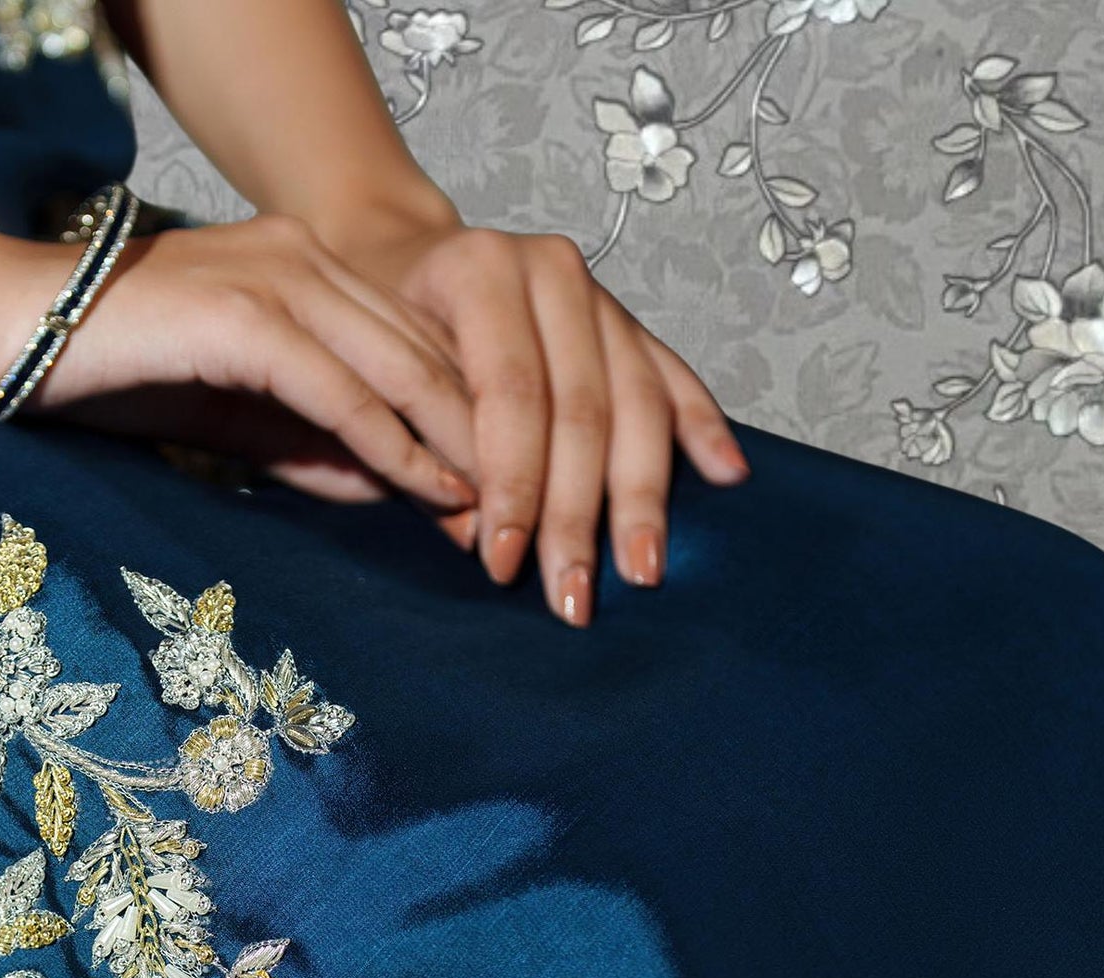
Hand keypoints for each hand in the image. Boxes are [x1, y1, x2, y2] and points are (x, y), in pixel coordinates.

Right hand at [0, 216, 482, 517]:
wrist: (3, 331)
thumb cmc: (109, 376)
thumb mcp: (235, 420)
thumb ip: (313, 445)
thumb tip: (392, 490)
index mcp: (305, 265)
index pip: (417, 342)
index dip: (473, 418)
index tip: (513, 491)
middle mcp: (304, 256)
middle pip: (429, 350)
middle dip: (486, 437)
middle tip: (532, 514)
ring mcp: (277, 276)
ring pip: (402, 367)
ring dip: (459, 446)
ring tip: (501, 514)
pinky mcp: (245, 314)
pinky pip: (344, 389)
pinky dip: (396, 445)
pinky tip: (434, 491)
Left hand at [321, 216, 751, 622]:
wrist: (398, 256)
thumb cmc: (378, 330)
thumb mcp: (377, 378)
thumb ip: (424, 449)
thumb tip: (477, 538)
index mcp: (479, 273)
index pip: (511, 396)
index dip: (514, 487)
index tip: (503, 563)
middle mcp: (548, 272)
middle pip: (581, 408)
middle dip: (578, 514)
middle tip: (575, 595)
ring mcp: (595, 294)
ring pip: (634, 402)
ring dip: (641, 497)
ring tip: (642, 571)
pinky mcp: (625, 319)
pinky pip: (672, 375)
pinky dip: (701, 425)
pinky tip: (725, 475)